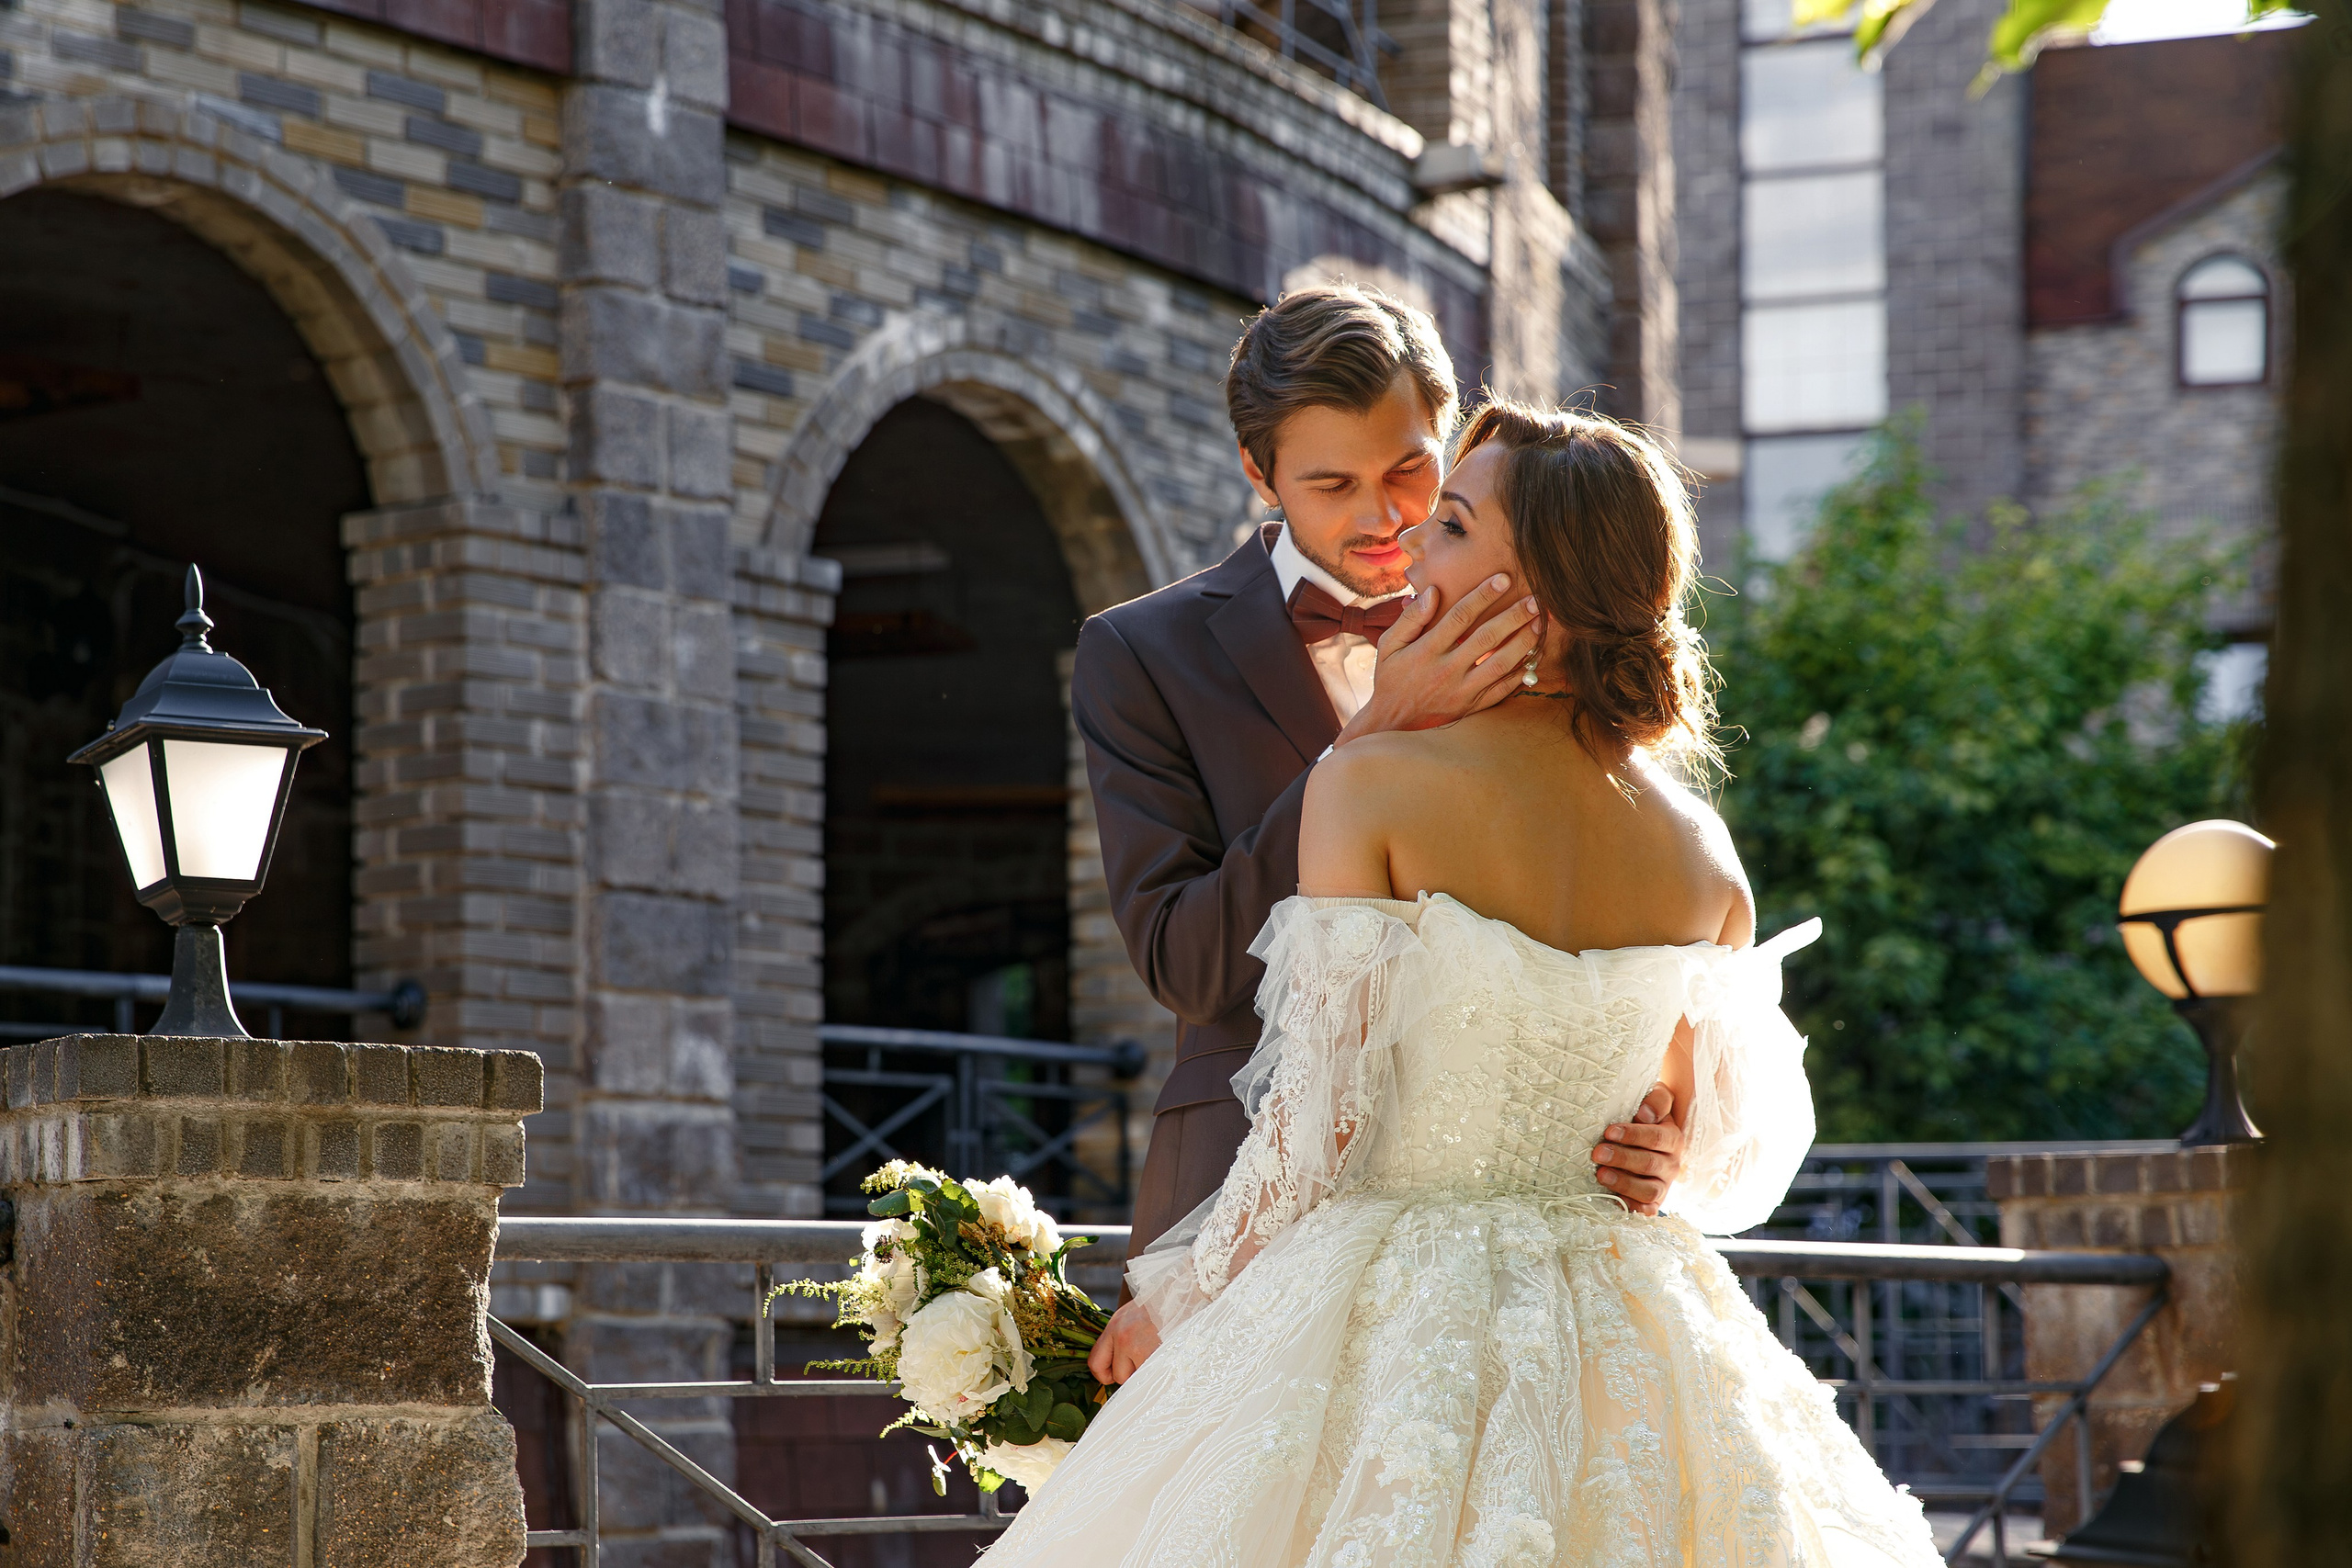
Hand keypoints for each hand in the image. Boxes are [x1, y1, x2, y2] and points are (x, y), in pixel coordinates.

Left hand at [1087, 1299, 1161, 1384]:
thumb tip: (1117, 1365)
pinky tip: (1166, 1356)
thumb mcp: (1133, 1315)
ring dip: (1147, 1373)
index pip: (1095, 1362)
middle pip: (1118, 1376)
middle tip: (1145, 1361)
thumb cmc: (1161, 1306)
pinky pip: (1152, 1376)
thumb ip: (1120, 1338)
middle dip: (1131, 1375)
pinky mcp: (1154, 1353)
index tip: (1114, 1375)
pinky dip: (1159, 1372)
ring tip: (1158, 1354)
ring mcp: (1137, 1346)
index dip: (1104, 1375)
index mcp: (1115, 1325)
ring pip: (1136, 1379)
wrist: (1182, 1295)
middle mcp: (1122, 1336)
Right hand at [1333, 575, 1541, 744]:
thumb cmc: (1391, 678)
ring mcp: (1462, 691)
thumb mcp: (1388, 646)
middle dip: (1514, 616)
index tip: (1503, 579)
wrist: (1392, 725)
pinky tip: (1536, 655)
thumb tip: (1432, 592)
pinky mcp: (1472, 706)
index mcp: (1426, 651)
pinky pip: (1502, 690)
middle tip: (1536, 600)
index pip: (1459, 617)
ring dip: (1524, 643)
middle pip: (1487, 638)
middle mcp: (1447, 671)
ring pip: (1500, 664)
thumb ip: (1410, 619)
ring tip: (1542, 624)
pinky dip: (1521, 673)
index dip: (1483, 596)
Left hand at [1591, 1084, 1686, 1215]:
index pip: (1657, 1137)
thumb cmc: (1644, 1117)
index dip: (1633, 1135)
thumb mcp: (1655, 1100)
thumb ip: (1656, 1100)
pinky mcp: (1653, 1201)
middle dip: (1622, 1158)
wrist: (1646, 1139)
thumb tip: (1645, 1114)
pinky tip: (1613, 1199)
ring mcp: (1663, 1185)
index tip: (1609, 1132)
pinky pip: (1647, 1210)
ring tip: (1601, 1175)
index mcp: (1672, 1138)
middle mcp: (1671, 1163)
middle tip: (1597, 1153)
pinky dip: (1632, 1206)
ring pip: (1649, 1190)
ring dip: (1624, 1183)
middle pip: (1649, 1164)